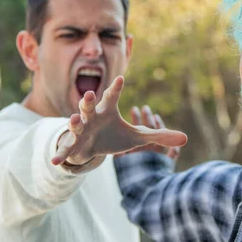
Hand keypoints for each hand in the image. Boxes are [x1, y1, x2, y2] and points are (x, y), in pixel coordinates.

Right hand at [51, 76, 187, 166]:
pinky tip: (55, 163)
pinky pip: (66, 149)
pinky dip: (61, 155)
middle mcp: (92, 116)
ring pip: (76, 123)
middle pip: (90, 106)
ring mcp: (81, 129)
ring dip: (74, 121)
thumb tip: (186, 138)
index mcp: (107, 110)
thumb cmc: (114, 136)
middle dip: (89, 100)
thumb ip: (159, 135)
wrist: (92, 147)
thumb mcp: (137, 136)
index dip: (116, 88)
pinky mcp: (74, 144)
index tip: (121, 78)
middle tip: (90, 94)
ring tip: (75, 119)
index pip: (112, 97)